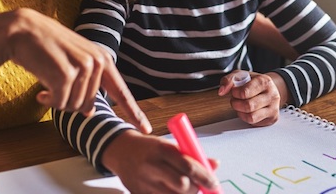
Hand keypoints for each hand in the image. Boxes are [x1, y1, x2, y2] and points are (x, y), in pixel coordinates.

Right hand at [2, 8, 149, 131]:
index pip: (121, 91)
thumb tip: (90, 112)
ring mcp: (83, 67)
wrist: (21, 31)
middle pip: (88, 105)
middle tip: (53, 88)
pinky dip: (48, 101)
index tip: (146, 129)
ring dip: (57, 101)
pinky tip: (40, 91)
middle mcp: (97, 62)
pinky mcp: (66, 74)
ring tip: (47, 84)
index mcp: (102, 60)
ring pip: (74, 106)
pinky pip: (59, 104)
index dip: (134, 112)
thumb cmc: (46, 48)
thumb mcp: (73, 64)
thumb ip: (86, 84)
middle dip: (69, 102)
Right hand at [102, 130, 219, 193]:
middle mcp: (151, 166)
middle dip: (195, 188)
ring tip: (185, 188)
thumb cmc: (150, 148)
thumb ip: (192, 155)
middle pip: (182, 185)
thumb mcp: (170, 145)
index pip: (188, 166)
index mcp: (161, 149)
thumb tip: (215, 164)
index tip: (214, 183)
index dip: (205, 177)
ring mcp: (143, 182)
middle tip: (200, 186)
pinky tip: (171, 190)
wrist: (120, 151)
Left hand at [218, 71, 281, 126]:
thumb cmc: (253, 83)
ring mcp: (274, 107)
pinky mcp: (273, 118)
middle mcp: (272, 94)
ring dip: (240, 112)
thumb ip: (228, 80)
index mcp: (264, 81)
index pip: (245, 92)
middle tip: (235, 100)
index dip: (235, 93)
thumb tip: (221, 91)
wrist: (268, 89)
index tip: (234, 92)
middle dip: (236, 104)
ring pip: (251, 117)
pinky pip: (254, 123)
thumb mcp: (240, 76)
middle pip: (248, 106)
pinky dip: (246, 118)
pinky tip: (247, 112)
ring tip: (240, 106)